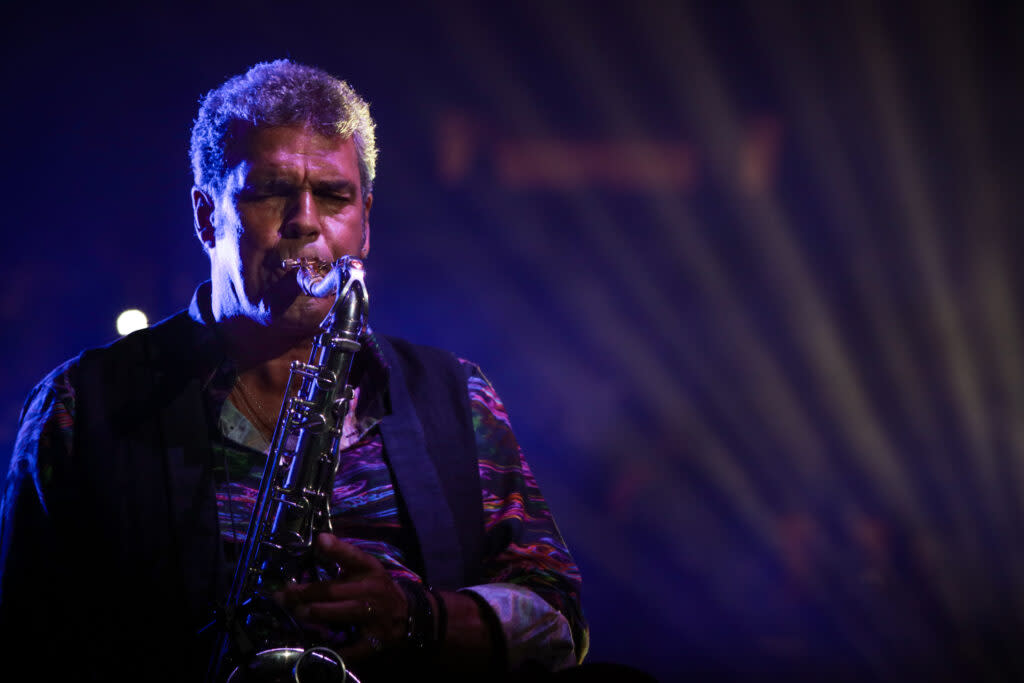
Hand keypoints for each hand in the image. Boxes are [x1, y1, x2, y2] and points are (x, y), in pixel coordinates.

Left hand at [278, 533, 408, 660]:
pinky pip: (354, 646)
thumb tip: (318, 541)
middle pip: (335, 590)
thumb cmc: (375, 587)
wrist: (405, 614)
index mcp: (369, 569)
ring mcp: (374, 615)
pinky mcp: (375, 639)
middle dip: (306, 593)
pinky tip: (318, 647)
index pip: (353, 557)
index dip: (337, 549)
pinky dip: (337, 649)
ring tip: (297, 613)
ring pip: (344, 613)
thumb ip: (341, 557)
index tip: (320, 540)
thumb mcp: (363, 568)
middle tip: (283, 596)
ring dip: (317, 613)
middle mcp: (372, 590)